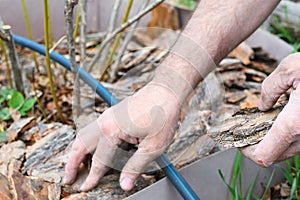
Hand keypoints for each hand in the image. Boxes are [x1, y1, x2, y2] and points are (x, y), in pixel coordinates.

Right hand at [64, 83, 180, 190]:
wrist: (166, 92)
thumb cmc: (162, 116)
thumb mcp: (152, 147)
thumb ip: (136, 166)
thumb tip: (125, 184)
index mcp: (112, 130)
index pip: (99, 160)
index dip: (92, 176)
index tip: (86, 187)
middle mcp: (105, 121)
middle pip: (81, 145)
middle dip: (72, 163)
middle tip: (68, 178)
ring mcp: (107, 115)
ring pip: (83, 135)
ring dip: (77, 151)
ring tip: (75, 164)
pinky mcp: (113, 113)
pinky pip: (92, 128)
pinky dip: (86, 140)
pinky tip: (92, 147)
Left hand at [241, 53, 299, 166]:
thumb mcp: (290, 68)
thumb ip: (270, 89)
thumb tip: (262, 105)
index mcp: (295, 123)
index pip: (264, 155)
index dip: (247, 151)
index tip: (239, 141)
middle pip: (275, 154)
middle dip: (258, 144)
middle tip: (247, 129)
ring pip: (289, 149)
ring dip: (273, 140)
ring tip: (263, 121)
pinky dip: (287, 135)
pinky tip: (282, 118)